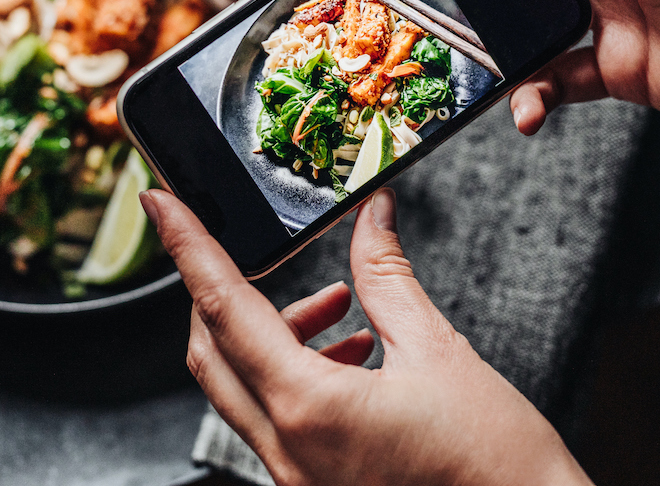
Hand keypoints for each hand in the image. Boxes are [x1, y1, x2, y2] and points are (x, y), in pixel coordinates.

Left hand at [140, 187, 592, 485]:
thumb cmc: (498, 466)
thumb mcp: (439, 353)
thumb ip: (388, 276)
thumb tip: (371, 215)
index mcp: (307, 409)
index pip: (222, 306)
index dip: (187, 245)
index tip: (161, 201)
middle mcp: (286, 452)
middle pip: (211, 351)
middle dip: (221, 291)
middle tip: (251, 252)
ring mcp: (296, 480)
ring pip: (240, 388)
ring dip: (270, 335)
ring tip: (335, 307)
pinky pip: (274, 422)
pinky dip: (292, 375)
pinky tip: (350, 356)